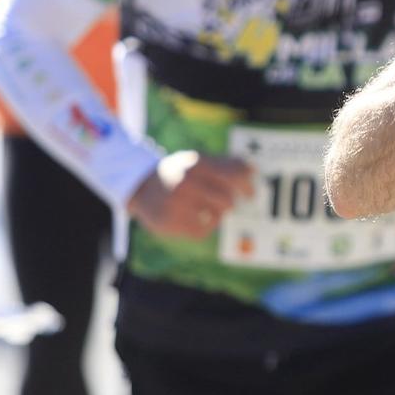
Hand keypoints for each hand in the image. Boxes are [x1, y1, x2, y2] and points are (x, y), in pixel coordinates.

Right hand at [127, 150, 254, 239]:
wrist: (140, 187)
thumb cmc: (178, 174)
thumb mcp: (197, 162)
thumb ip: (225, 164)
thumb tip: (253, 169)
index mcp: (195, 164)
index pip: (232, 175)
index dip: (246, 186)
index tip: (251, 194)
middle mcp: (186, 182)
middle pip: (228, 200)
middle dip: (231, 203)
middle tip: (231, 204)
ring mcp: (176, 204)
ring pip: (217, 216)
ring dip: (217, 214)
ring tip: (208, 208)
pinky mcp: (170, 223)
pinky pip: (203, 232)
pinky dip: (204, 227)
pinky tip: (197, 219)